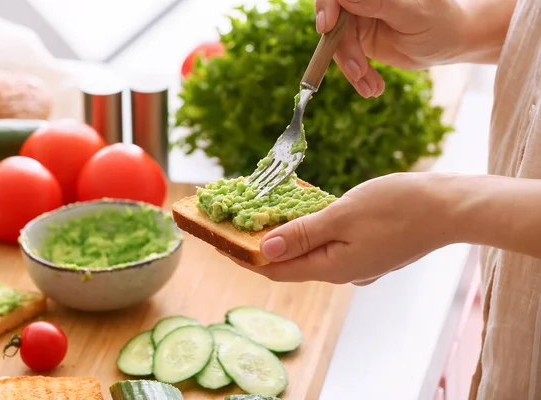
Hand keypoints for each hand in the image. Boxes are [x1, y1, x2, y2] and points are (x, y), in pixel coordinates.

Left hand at [224, 172, 454, 284]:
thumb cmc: (398, 207)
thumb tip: (266, 251)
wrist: (450, 207)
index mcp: (333, 268)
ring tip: (265, 220)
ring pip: (311, 253)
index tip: (220, 244)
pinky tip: (305, 217)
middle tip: (238, 226)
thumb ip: (302, 234)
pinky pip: (330, 245)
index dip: (245, 258)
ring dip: (287, 239)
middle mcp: (344, 271)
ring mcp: (359, 262)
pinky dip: (311, 233)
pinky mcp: (370, 250)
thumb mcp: (342, 215)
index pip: (277, 270)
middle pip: (292, 263)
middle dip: (263, 247)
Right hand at [316, 0, 469, 97]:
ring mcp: (357, 20)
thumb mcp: (412, 12)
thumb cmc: (440, 21)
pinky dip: (358, 77)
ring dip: (353, 70)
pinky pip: (347, 60)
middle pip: (333, 22)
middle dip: (344, 51)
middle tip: (358, 72)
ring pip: (338, 45)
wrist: (449, 43)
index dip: (326, 6)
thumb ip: (379, 2)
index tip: (326, 27)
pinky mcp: (358, 42)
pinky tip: (373, 87)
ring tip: (371, 88)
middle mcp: (361, 1)